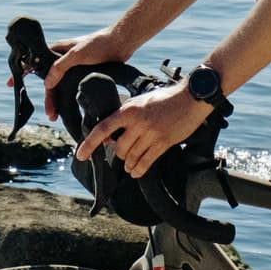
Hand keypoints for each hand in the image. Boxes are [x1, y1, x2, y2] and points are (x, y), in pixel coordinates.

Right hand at [39, 28, 128, 121]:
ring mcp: (75, 65)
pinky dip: (72, 96)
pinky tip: (74, 106)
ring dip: (62, 100)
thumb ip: (60, 67)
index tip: (48, 107)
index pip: (46, 74)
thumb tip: (47, 83)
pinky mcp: (86, 71)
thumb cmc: (99, 44)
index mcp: (59, 51)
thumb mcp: (76, 55)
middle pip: (54, 83)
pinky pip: (75, 86)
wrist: (120, 42)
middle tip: (52, 116)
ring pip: (64, 86)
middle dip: (53, 100)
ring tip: (60, 116)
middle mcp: (65, 59)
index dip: (47, 92)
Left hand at [74, 84, 209, 177]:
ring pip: (131, 157)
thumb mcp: (141, 101)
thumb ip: (126, 116)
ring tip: (129, 167)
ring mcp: (151, 133)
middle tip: (122, 154)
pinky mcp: (163, 142)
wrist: (190, 97)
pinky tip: (136, 172)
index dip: (89, 143)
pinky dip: (138, 170)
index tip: (80, 155)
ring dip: (128, 165)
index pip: (103, 128)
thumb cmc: (165, 98)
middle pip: (119, 148)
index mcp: (128, 109)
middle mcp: (137, 122)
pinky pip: (146, 162)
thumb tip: (111, 135)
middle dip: (119, 154)